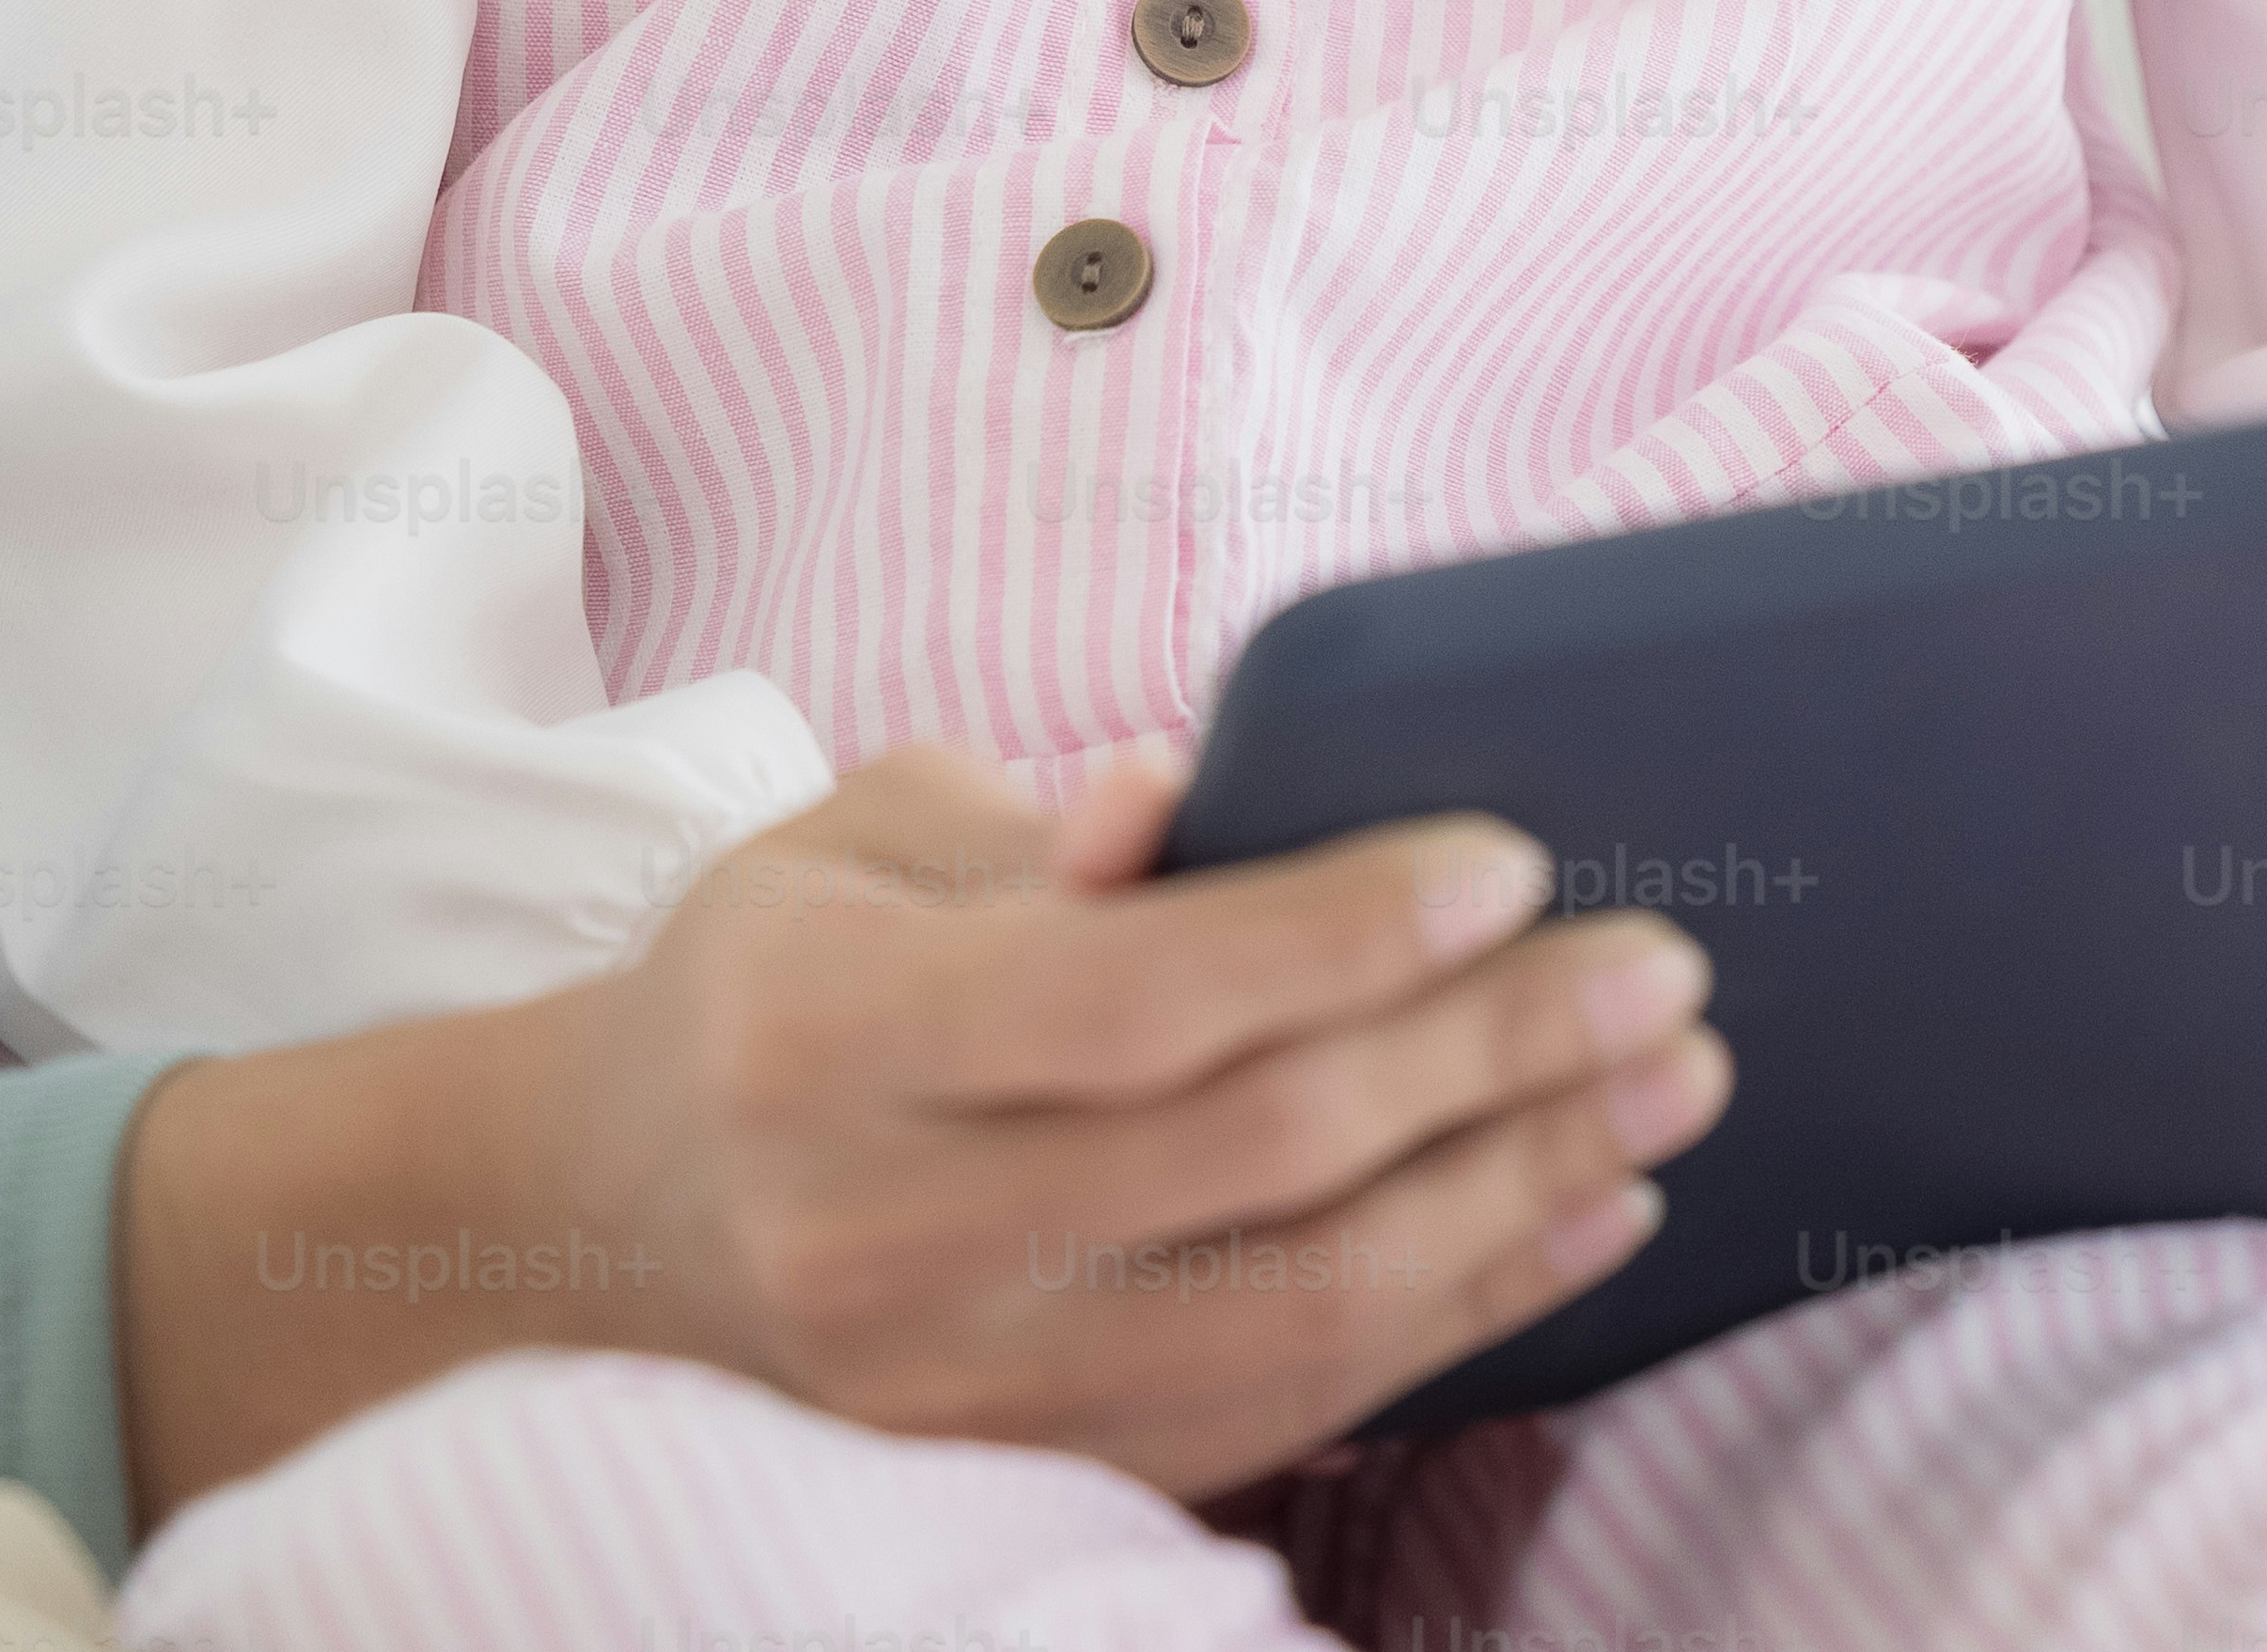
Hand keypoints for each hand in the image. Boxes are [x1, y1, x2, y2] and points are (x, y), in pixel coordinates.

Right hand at [111, 741, 1729, 1515]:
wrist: (600, 1227)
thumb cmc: (774, 979)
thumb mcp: (858, 840)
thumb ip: (1036, 823)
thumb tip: (1194, 790)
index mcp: (831, 1035)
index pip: (1134, 995)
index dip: (1339, 933)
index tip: (1512, 868)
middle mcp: (883, 1234)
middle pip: (1253, 1154)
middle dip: (1487, 1057)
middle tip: (1659, 973)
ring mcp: (955, 1390)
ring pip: (1301, 1307)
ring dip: (1519, 1192)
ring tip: (1667, 1091)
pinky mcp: (1025, 1475)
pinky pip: (1293, 1410)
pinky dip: (1466, 1316)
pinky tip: (1581, 1219)